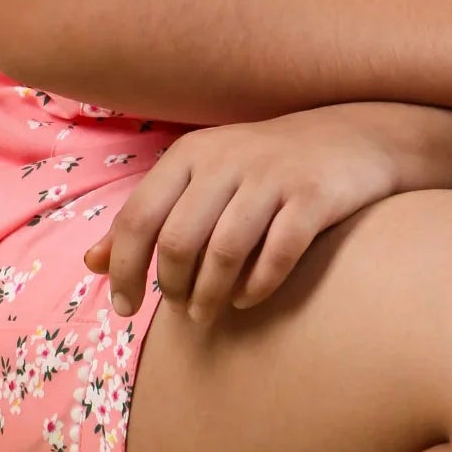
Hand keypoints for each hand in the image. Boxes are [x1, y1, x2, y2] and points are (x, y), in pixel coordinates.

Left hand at [82, 104, 406, 330]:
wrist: (358, 137)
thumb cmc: (267, 167)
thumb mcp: (203, 178)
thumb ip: (149, 216)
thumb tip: (92, 263)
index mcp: (193, 152)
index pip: (139, 217)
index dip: (125, 270)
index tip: (126, 309)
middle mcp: (228, 158)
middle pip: (178, 242)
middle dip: (172, 289)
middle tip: (181, 311)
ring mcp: (274, 176)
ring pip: (224, 253)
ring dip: (210, 297)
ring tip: (209, 314)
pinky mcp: (315, 197)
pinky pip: (276, 255)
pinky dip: (257, 287)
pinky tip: (249, 298)